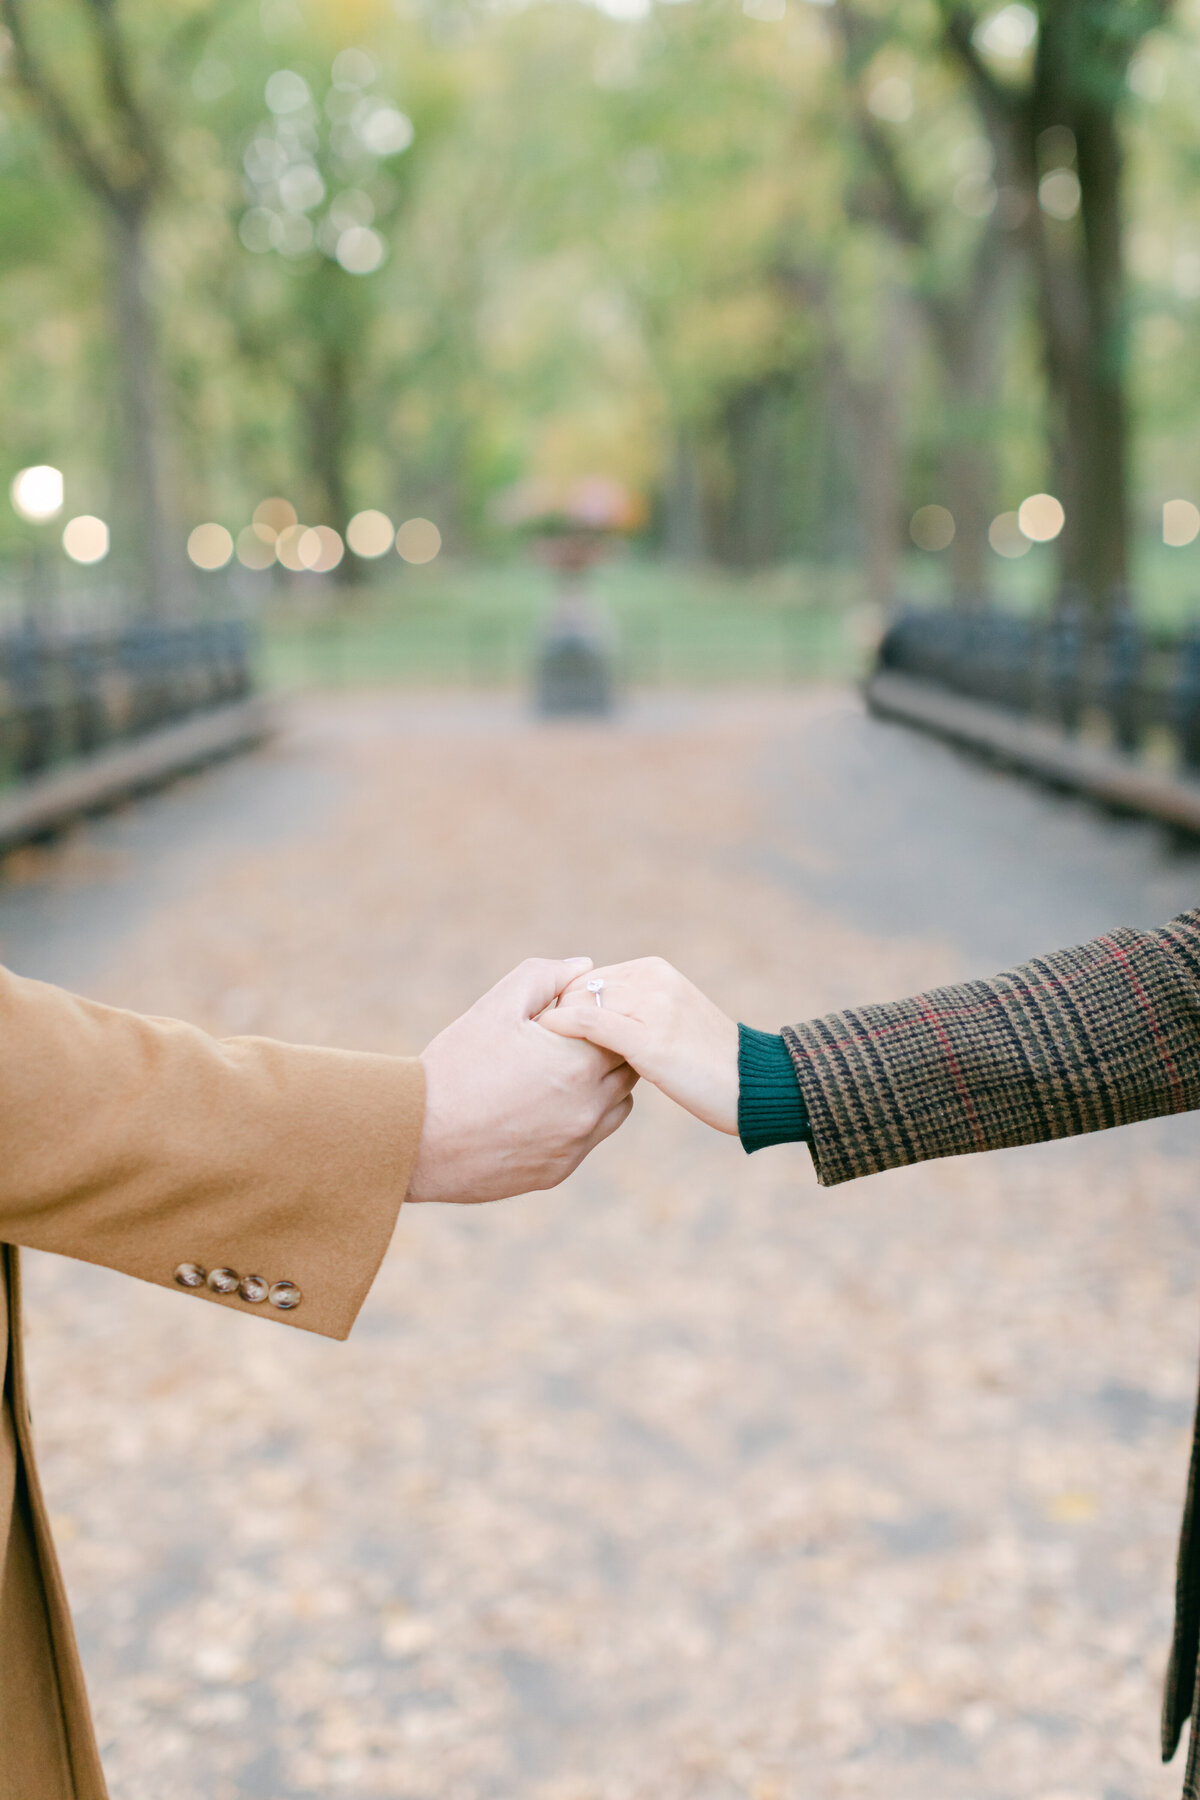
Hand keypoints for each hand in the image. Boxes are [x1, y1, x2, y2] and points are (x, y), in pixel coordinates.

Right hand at [407, 958, 636, 1203]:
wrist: (416, 1138)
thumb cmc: (455, 1066)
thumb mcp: (495, 1007)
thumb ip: (545, 977)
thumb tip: (585, 967)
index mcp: (578, 1062)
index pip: (621, 1031)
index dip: (600, 1017)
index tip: (574, 1014)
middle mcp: (588, 1107)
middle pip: (626, 1068)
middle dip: (605, 1049)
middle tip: (570, 1040)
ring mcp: (576, 1143)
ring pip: (616, 1105)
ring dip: (600, 1085)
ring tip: (557, 1074)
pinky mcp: (559, 1171)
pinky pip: (589, 1138)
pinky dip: (577, 1119)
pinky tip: (540, 1108)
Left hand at [539, 957, 738, 1134]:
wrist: (753, 1085)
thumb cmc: (707, 1063)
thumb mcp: (669, 1021)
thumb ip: (634, 1010)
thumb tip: (588, 1017)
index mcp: (655, 971)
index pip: (589, 978)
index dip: (562, 1003)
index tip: (539, 1032)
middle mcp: (653, 980)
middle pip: (580, 987)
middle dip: (553, 1011)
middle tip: (528, 1043)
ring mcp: (653, 1007)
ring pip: (581, 1000)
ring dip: (553, 1023)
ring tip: (533, 1052)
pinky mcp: (650, 1040)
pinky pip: (591, 1023)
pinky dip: (563, 1028)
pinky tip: (547, 1044)